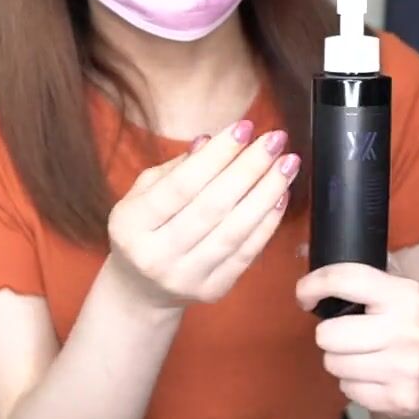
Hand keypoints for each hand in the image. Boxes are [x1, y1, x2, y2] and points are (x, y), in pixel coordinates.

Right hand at [106, 119, 299, 308]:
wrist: (140, 289)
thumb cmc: (142, 229)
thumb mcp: (143, 193)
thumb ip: (176, 168)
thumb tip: (213, 140)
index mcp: (130, 224)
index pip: (181, 185)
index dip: (216, 155)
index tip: (245, 127)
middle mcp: (155, 255)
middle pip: (212, 206)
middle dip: (249, 168)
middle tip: (275, 140)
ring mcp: (185, 277)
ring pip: (234, 231)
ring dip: (266, 193)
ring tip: (288, 164)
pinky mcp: (212, 290)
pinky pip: (247, 253)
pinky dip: (268, 222)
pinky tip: (280, 195)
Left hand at [296, 257, 418, 417]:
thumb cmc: (412, 324)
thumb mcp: (399, 289)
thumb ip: (359, 269)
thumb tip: (302, 249)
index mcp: (405, 295)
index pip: (346, 278)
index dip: (314, 285)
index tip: (305, 295)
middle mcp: (408, 330)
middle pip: (328, 334)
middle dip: (330, 335)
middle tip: (346, 335)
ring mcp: (406, 368)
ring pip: (334, 364)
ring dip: (340, 361)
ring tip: (363, 356)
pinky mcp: (401, 399)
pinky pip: (348, 389)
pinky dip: (354, 384)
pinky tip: (374, 376)